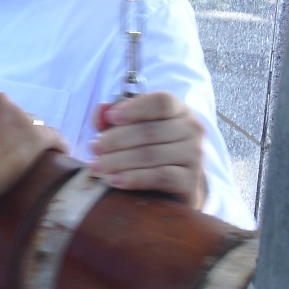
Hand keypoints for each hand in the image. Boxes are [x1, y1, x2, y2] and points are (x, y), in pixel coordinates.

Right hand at [0, 85, 63, 203]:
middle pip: (10, 113)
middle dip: (8, 130)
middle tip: (1, 155)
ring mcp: (18, 116)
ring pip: (31, 125)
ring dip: (29, 139)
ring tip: (27, 161)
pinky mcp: (36, 137)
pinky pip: (55, 137)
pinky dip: (57, 145)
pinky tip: (59, 155)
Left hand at [89, 92, 207, 204]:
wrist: (173, 185)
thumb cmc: (147, 148)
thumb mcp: (129, 128)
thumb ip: (112, 117)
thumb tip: (101, 111)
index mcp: (179, 110)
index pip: (162, 102)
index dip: (136, 108)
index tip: (111, 117)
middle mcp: (191, 129)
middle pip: (150, 131)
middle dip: (116, 140)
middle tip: (93, 148)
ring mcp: (194, 156)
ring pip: (151, 155)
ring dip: (118, 161)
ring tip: (96, 166)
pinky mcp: (191, 181)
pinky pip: (160, 177)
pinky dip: (134, 178)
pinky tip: (114, 180)